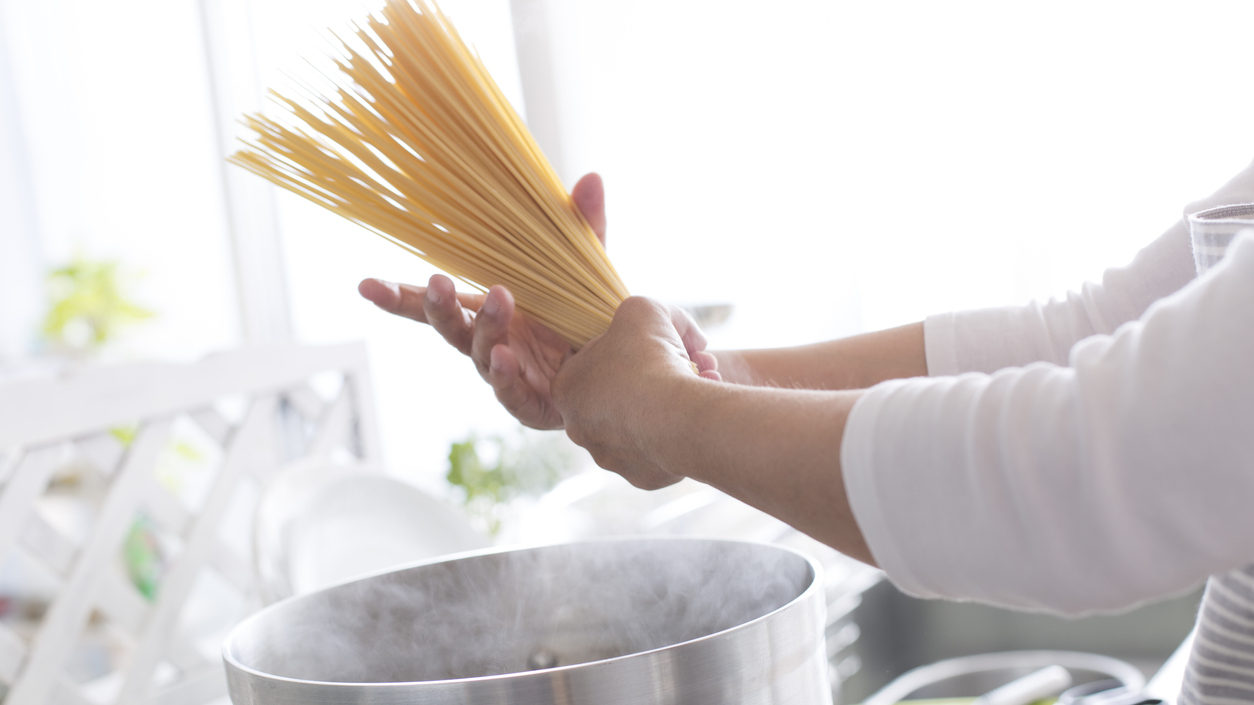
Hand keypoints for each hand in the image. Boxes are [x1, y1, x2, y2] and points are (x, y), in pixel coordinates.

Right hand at [358, 173, 718, 429]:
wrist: (633, 367)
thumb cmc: (593, 317)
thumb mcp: (587, 266)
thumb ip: (585, 228)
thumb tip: (589, 178)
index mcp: (493, 312)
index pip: (437, 306)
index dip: (401, 298)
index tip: (365, 286)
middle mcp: (494, 345)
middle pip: (452, 330)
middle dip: (437, 308)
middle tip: (438, 284)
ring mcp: (512, 376)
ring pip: (484, 357)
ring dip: (486, 328)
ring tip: (500, 301)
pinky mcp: (535, 405)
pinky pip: (513, 394)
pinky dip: (508, 376)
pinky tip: (509, 356)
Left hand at [552, 297, 718, 488]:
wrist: (675, 415)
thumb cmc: (648, 358)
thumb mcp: (641, 309)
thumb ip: (640, 311)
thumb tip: (665, 325)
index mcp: (566, 388)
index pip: (593, 361)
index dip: (627, 348)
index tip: (650, 344)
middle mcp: (579, 427)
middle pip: (620, 394)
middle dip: (651, 377)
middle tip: (684, 364)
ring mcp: (609, 456)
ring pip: (641, 423)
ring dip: (667, 403)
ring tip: (698, 386)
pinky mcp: (640, 477)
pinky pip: (660, 449)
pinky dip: (677, 432)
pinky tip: (695, 415)